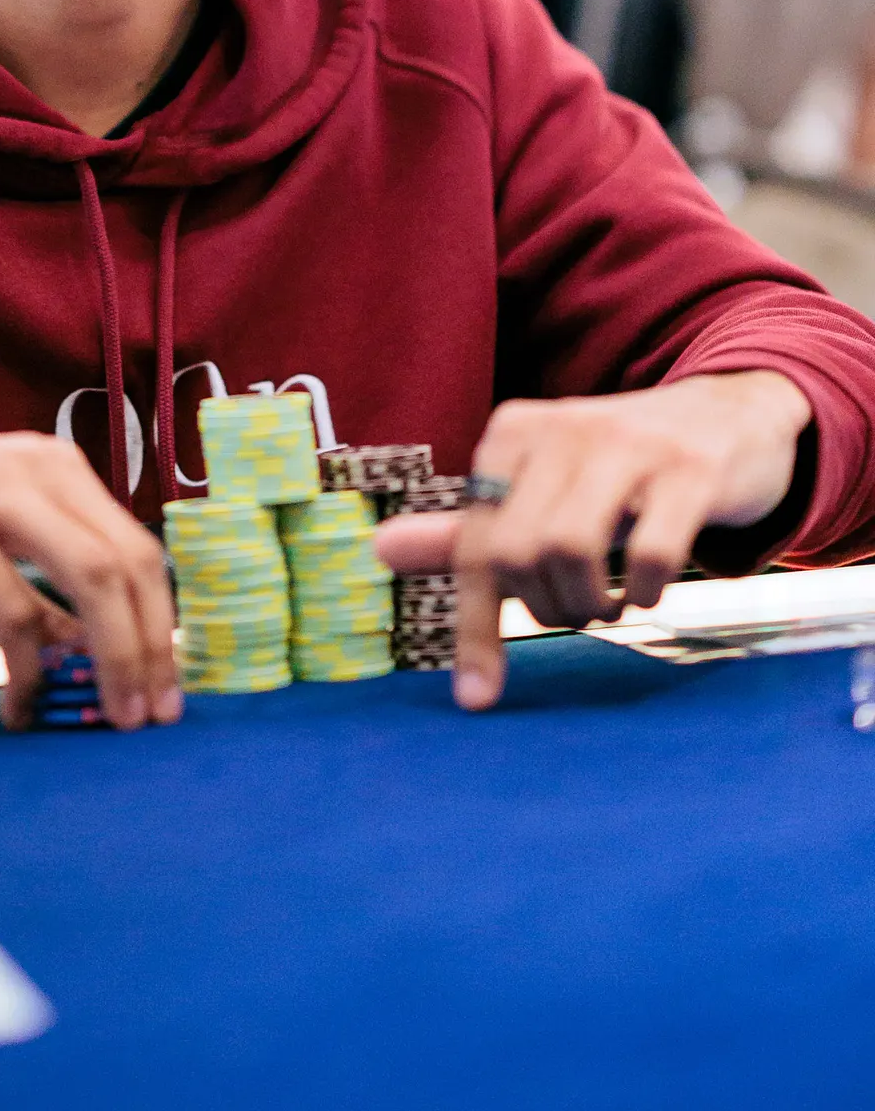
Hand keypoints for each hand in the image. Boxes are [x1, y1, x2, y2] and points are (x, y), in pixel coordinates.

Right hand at [0, 425, 181, 733]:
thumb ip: (43, 588)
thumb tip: (95, 654)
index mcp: (58, 469)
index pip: (139, 547)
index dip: (163, 622)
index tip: (170, 685)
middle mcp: (38, 471)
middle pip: (129, 563)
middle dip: (150, 647)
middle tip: (151, 715)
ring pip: (91, 578)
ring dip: (113, 658)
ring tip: (110, 716)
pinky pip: (13, 612)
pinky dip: (27, 670)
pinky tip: (19, 706)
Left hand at [372, 372, 809, 712]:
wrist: (732, 413)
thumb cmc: (619, 467)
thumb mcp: (541, 489)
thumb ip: (468, 529)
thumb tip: (379, 551)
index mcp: (513, 431)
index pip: (476, 544)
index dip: (475, 627)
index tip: (478, 696)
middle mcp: (562, 428)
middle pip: (518, 552)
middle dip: (543, 608)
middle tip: (574, 613)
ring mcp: (630, 444)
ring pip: (571, 548)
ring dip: (589, 603)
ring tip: (608, 605)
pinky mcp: (691, 468)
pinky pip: (652, 552)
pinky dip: (647, 592)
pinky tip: (650, 590)